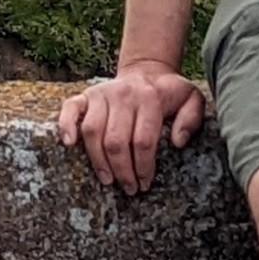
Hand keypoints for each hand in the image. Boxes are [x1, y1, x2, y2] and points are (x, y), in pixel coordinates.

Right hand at [56, 64, 207, 192]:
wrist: (147, 71)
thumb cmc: (169, 94)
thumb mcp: (192, 100)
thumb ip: (192, 119)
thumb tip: (177, 142)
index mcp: (149, 97)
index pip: (143, 141)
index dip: (143, 167)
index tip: (145, 183)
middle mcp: (123, 94)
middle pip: (116, 141)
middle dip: (123, 171)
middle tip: (129, 188)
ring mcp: (101, 94)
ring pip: (93, 132)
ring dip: (98, 161)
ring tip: (108, 179)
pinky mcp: (86, 95)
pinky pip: (70, 109)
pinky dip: (66, 126)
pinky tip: (69, 145)